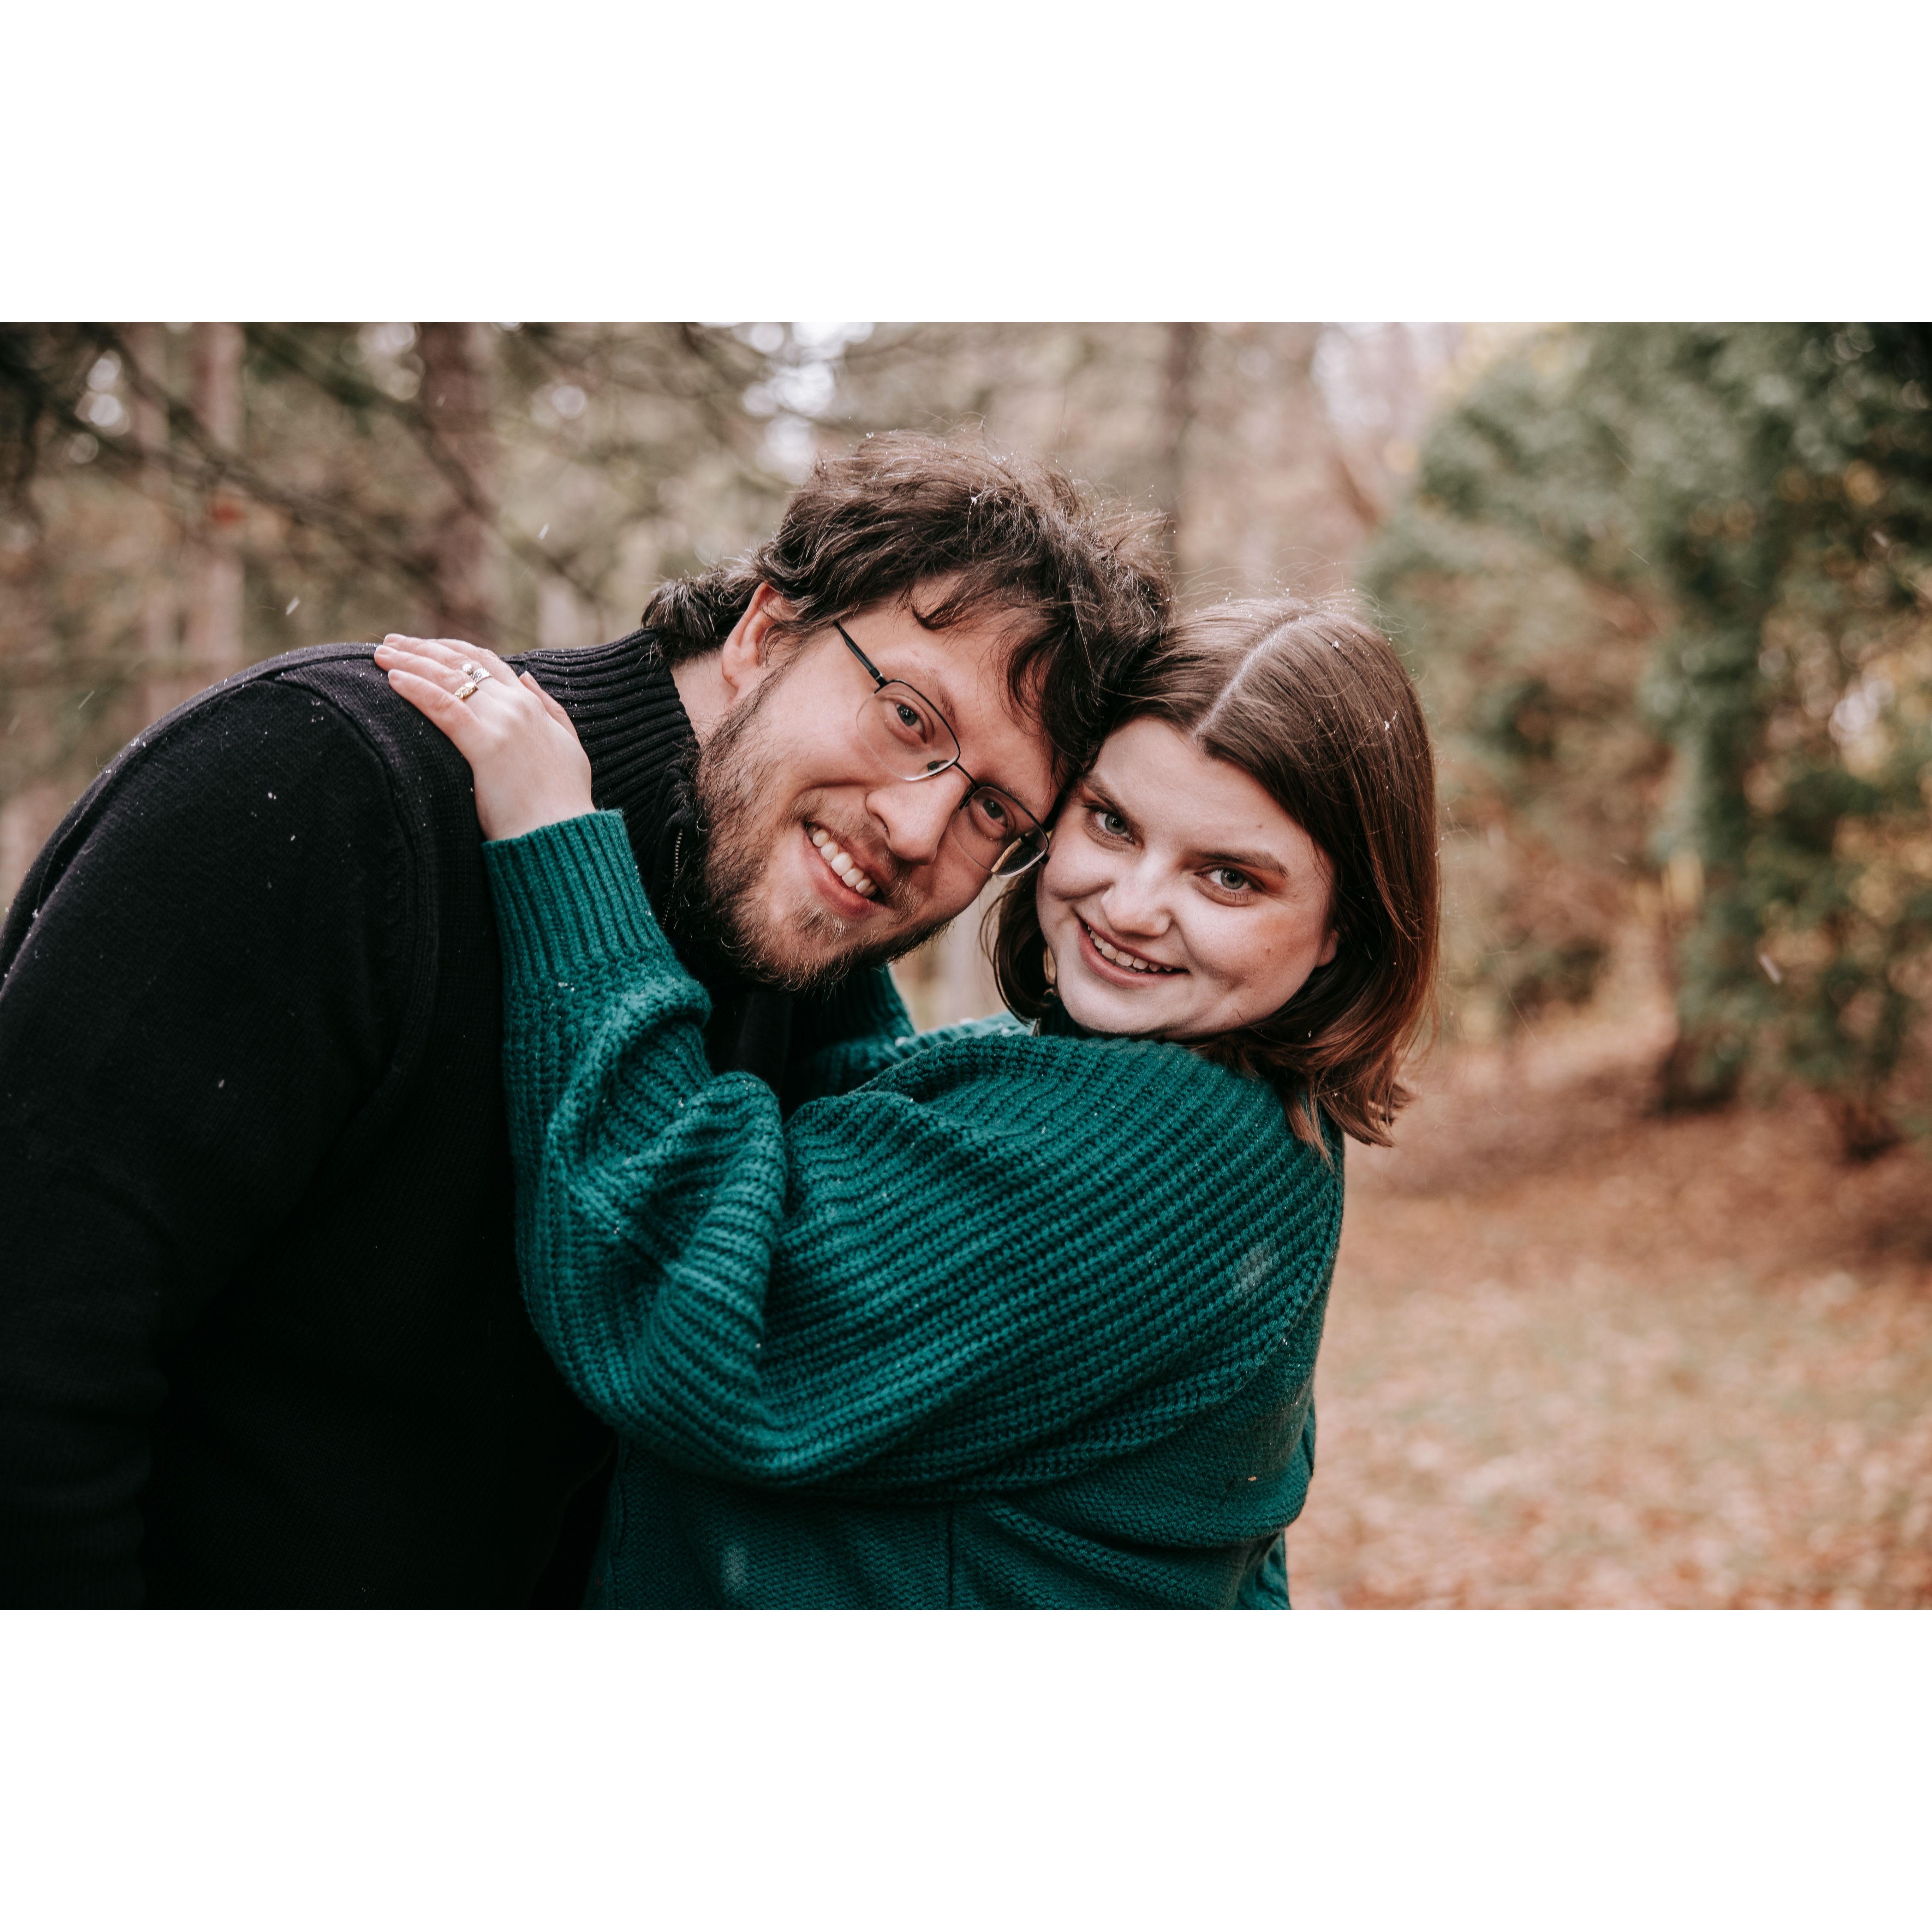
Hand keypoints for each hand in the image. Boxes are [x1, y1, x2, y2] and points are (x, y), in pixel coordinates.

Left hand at [376, 635, 595, 840]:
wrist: (562, 835)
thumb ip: (550, 709)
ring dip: (410, 662)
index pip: (486, 662)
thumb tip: (527, 677)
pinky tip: (393, 679)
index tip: (422, 645)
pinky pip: (444, 706)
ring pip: (448, 679)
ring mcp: (501, 723)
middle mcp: (516, 705)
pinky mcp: (485, 745)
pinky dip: (417, 689)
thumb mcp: (568, 746)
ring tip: (380, 655)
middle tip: (390, 643)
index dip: (451, 649)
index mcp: (531, 705)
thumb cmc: (563, 800)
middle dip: (422, 649)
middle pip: (460, 664)